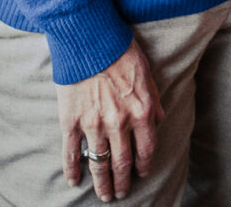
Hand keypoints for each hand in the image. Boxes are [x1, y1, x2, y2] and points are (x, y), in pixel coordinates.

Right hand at [56, 42, 160, 200]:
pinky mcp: (71, 121)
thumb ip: (154, 101)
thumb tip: (159, 120)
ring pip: (99, 162)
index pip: (146, 149)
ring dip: (102, 182)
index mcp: (141, 112)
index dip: (143, 166)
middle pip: (122, 162)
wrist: (90, 39)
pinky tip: (73, 181)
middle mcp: (119, 123)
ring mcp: (94, 124)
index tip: (140, 174)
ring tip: (104, 194)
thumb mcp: (148, 75)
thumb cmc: (121, 53)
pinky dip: (72, 170)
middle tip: (120, 194)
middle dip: (122, 182)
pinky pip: (71, 152)